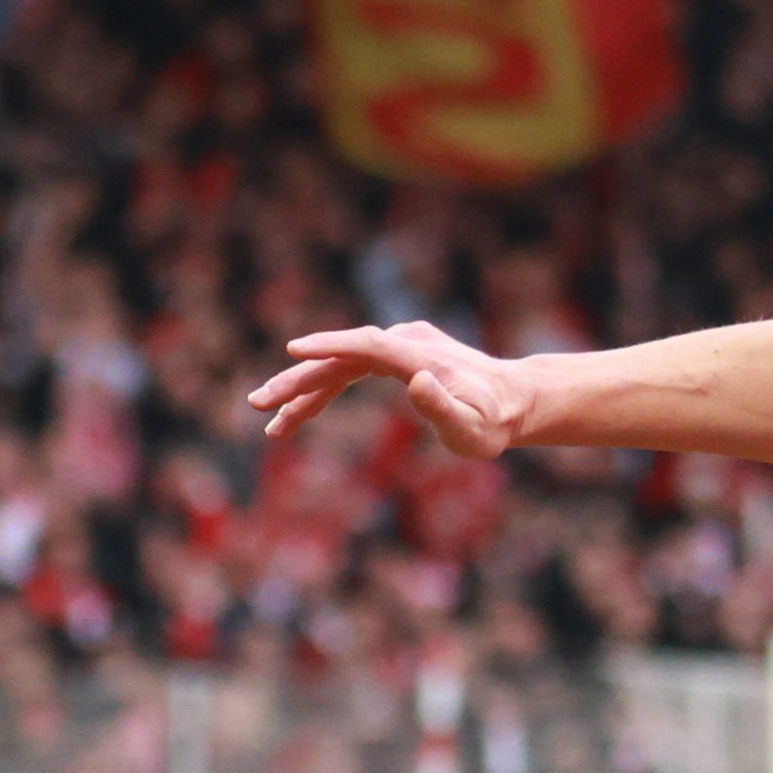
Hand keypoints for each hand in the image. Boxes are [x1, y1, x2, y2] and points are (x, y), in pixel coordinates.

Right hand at [247, 323, 540, 453]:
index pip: (366, 345)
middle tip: (258, 405)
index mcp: (418, 356)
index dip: (330, 346)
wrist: (513, 402)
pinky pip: (350, 368)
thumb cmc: (494, 422)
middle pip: (341, 357)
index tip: (293, 349)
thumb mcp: (473, 429)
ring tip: (271, 421)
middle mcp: (404, 342)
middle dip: (297, 382)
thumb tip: (415, 381)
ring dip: (303, 391)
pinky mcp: (395, 355)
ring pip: (340, 365)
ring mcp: (398, 346)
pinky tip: (299, 409)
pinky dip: (324, 388)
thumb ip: (443, 408)